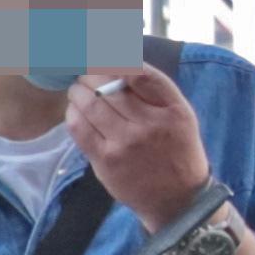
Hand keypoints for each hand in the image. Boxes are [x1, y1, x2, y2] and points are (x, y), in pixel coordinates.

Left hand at [60, 68, 212, 232]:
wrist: (177, 199)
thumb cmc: (178, 151)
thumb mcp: (181, 117)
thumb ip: (155, 92)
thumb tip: (119, 62)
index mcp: (174, 109)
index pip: (139, 72)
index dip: (114, 59)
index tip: (101, 54)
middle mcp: (151, 124)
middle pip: (109, 86)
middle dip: (90, 74)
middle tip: (84, 71)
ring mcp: (126, 143)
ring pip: (90, 104)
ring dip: (77, 92)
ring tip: (77, 89)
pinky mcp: (106, 159)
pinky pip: (80, 128)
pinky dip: (72, 113)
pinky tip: (75, 110)